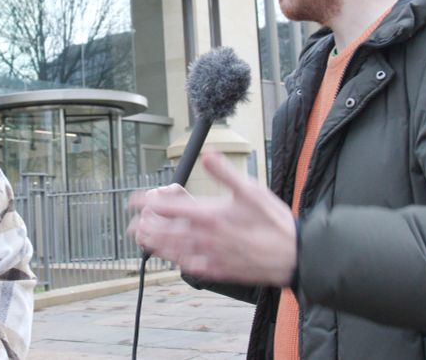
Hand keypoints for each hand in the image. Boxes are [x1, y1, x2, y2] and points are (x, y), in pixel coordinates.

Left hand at [127, 152, 296, 286]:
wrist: (293, 255)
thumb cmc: (274, 223)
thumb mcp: (251, 190)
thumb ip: (225, 172)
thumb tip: (207, 154)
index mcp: (209, 216)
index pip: (168, 207)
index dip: (147, 203)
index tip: (134, 200)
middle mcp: (204, 238)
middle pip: (163, 233)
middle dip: (145, 227)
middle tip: (132, 223)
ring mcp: (209, 257)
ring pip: (172, 252)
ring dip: (154, 244)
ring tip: (142, 239)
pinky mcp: (218, 271)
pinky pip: (189, 267)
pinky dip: (175, 261)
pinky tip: (172, 258)